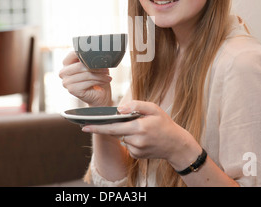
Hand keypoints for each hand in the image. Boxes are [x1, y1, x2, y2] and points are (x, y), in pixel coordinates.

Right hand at [59, 51, 112, 106]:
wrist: (99, 95)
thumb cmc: (96, 78)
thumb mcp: (94, 65)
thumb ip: (91, 58)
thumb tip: (96, 51)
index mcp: (66, 63)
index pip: (73, 54)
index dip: (86, 54)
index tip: (98, 56)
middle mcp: (63, 72)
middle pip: (80, 65)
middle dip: (95, 67)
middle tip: (106, 69)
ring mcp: (66, 82)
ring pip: (86, 74)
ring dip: (99, 75)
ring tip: (107, 76)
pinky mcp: (72, 89)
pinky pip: (87, 82)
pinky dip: (98, 81)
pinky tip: (105, 81)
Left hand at [82, 100, 199, 164]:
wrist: (176, 145)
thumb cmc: (164, 124)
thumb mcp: (154, 109)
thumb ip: (136, 105)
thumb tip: (119, 108)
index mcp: (139, 128)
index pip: (113, 127)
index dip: (98, 127)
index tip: (85, 126)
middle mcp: (136, 141)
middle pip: (114, 133)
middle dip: (102, 129)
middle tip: (88, 125)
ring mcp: (136, 150)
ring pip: (122, 138)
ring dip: (125, 132)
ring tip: (140, 129)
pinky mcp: (137, 155)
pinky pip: (127, 145)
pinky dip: (130, 139)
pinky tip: (142, 137)